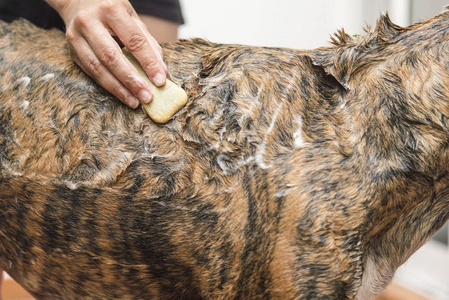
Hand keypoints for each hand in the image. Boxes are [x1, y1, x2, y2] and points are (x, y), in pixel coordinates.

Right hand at [46, 0, 166, 107]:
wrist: (78, 2)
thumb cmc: (112, 12)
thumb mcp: (132, 18)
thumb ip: (148, 42)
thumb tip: (161, 70)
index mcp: (110, 10)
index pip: (133, 40)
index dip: (148, 62)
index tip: (160, 80)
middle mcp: (89, 22)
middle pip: (112, 57)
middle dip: (131, 80)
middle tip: (147, 97)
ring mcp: (76, 37)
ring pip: (98, 68)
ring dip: (119, 89)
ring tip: (135, 101)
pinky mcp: (71, 51)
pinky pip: (91, 73)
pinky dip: (108, 86)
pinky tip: (122, 95)